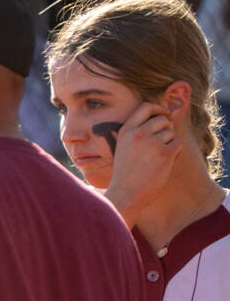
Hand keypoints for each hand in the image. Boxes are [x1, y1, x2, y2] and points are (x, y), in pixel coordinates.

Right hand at [103, 101, 179, 226]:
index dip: (158, 108)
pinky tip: (163, 164)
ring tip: (156, 158)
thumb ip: (138, 131)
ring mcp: (152, 143)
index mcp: (126, 130)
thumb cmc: (125, 173)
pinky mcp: (165, 153)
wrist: (125, 194)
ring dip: (169, 143)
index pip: (146, 106)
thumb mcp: (123, 147)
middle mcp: (138, 133)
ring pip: (171, 133)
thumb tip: (165, 116)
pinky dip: (175, 153)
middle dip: (166, 129)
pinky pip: (178, 144)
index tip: (164, 115)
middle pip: (162, 119)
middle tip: (160, 144)